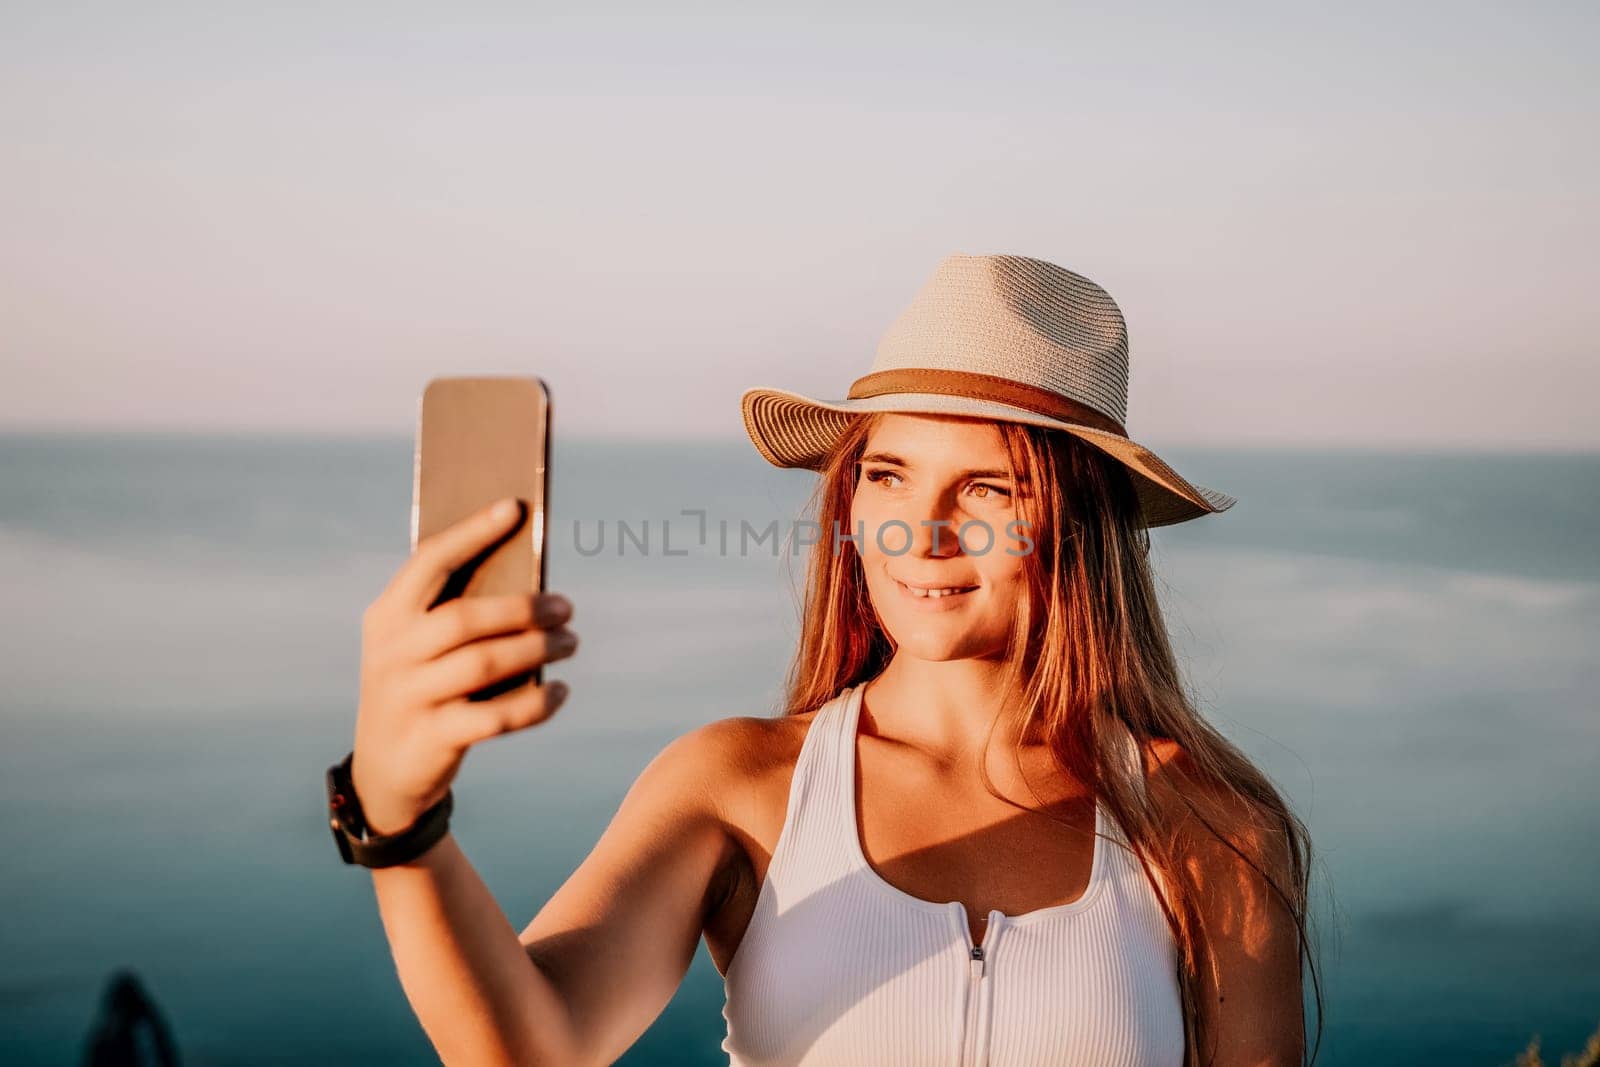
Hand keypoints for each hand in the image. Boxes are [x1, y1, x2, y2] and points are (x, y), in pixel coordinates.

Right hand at [351, 497, 576, 834]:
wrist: (385, 771)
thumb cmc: (421, 687)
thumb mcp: (420, 647)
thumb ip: (456, 613)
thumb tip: (531, 579)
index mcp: (387, 615)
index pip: (430, 562)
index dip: (472, 533)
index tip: (514, 508)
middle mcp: (392, 652)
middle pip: (465, 618)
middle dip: (524, 608)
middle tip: (566, 606)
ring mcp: (408, 697)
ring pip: (484, 664)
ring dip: (538, 649)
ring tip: (572, 642)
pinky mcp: (432, 738)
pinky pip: (496, 717)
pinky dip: (537, 703)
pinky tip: (560, 691)